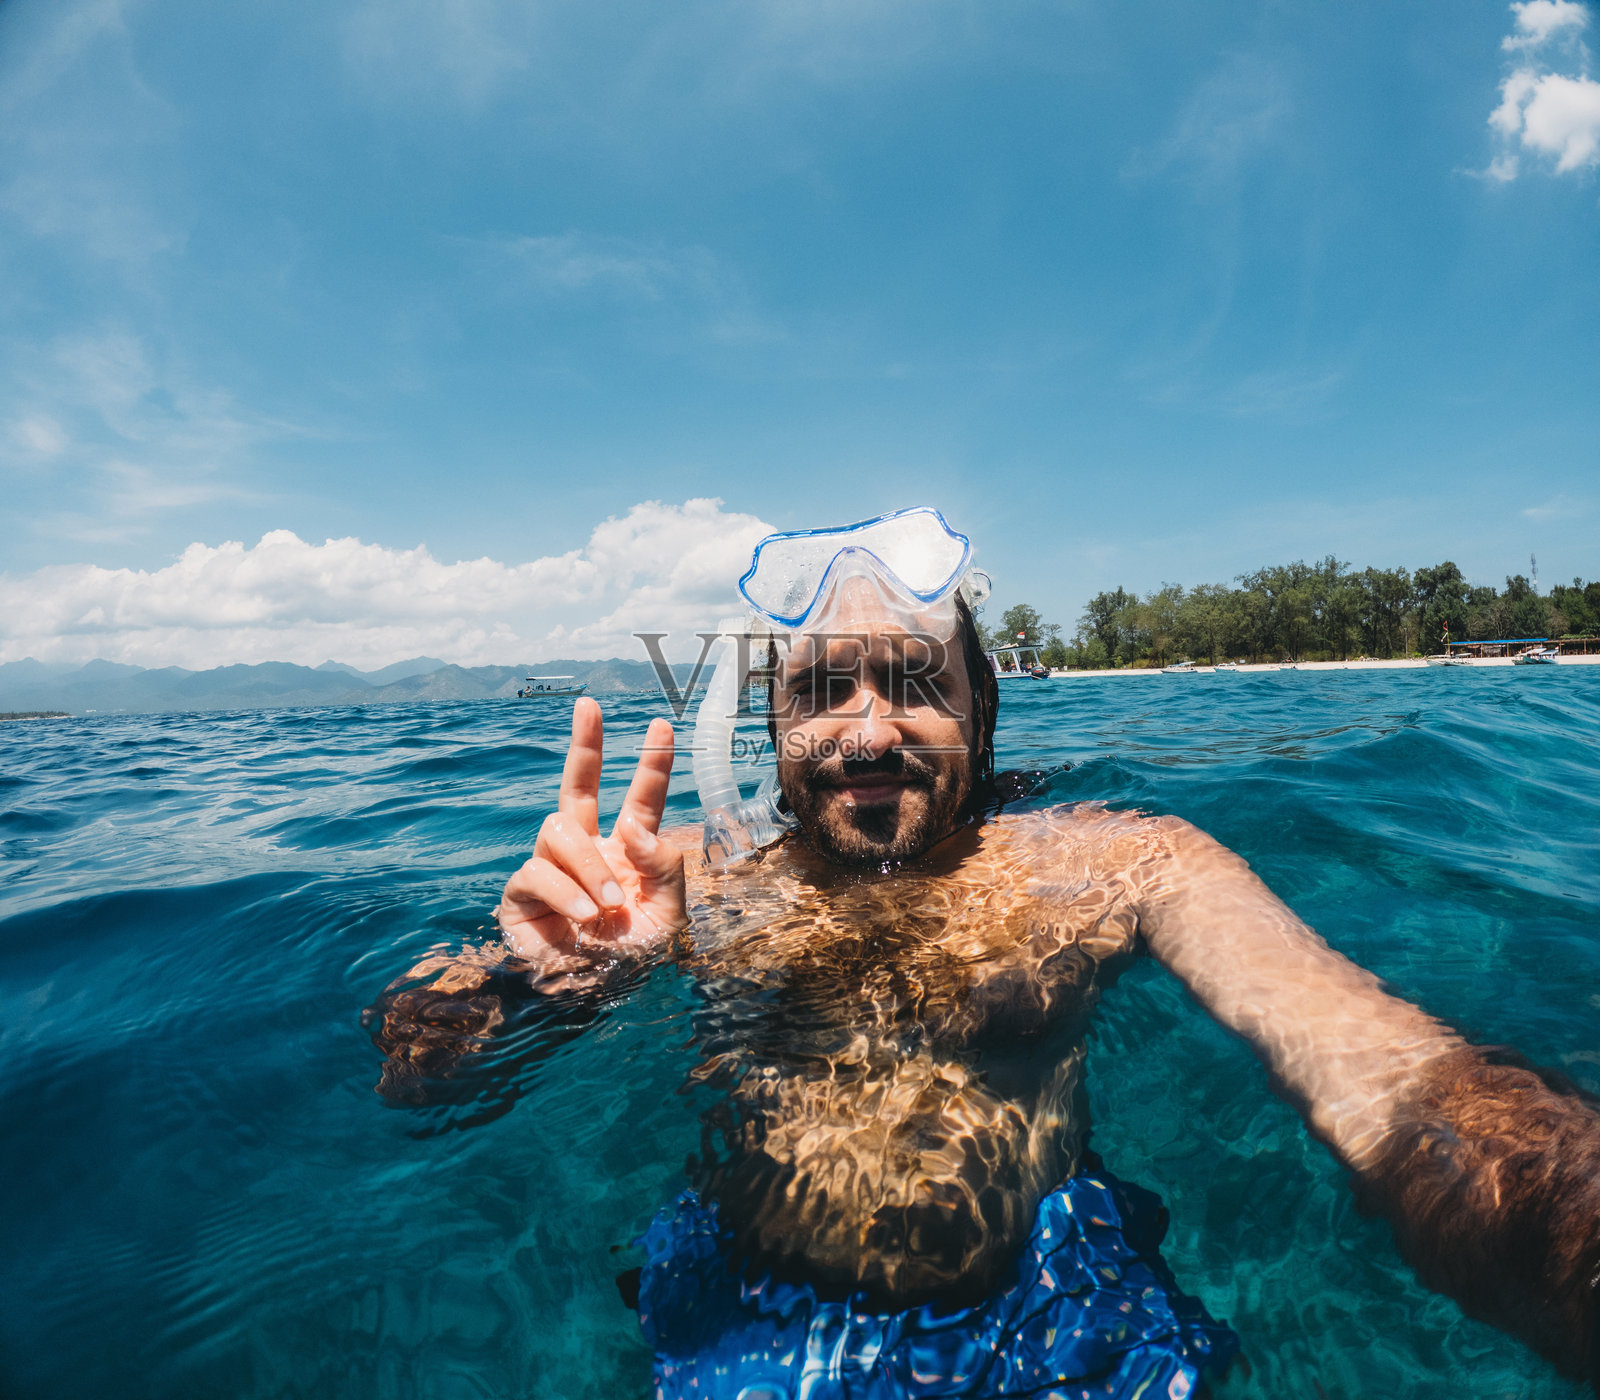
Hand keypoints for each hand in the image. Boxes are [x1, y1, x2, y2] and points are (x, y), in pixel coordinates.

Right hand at [497, 698, 686, 967]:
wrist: (596, 998)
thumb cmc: (633, 958)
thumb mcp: (668, 913)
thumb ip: (663, 866)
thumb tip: (636, 822)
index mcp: (627, 852)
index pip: (638, 800)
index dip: (650, 764)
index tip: (663, 725)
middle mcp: (587, 851)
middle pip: (576, 784)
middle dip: (584, 743)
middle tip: (589, 705)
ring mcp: (551, 867)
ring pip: (559, 830)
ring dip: (588, 867)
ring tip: (608, 908)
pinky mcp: (521, 893)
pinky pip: (537, 871)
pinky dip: (566, 893)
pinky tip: (586, 920)